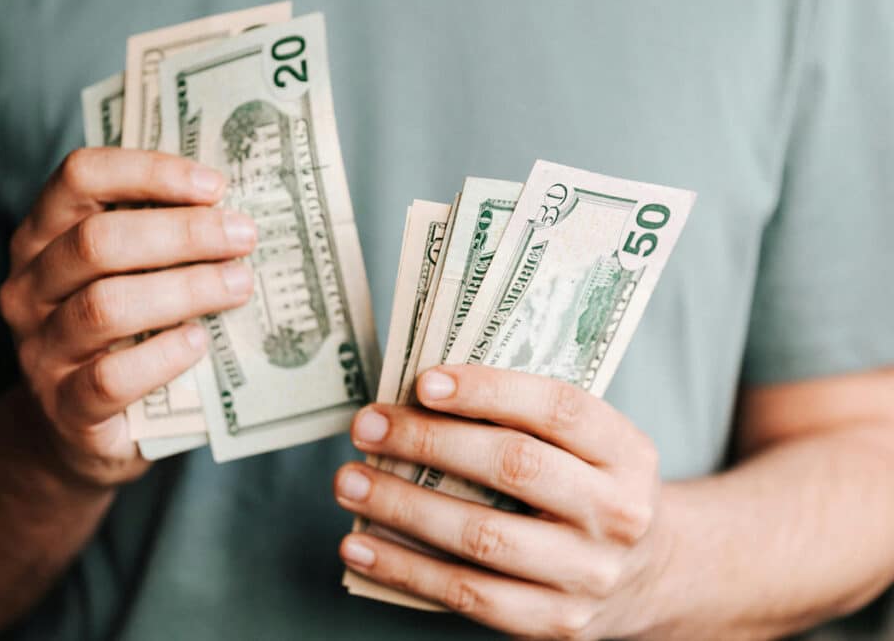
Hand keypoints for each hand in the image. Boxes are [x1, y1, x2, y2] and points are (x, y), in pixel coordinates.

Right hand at [0, 148, 256, 486]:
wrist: (79, 434)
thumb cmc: (121, 337)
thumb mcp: (129, 277)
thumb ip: (162, 240)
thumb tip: (237, 212)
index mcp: (43, 237)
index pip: (80, 177)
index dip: (149, 172)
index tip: (215, 186)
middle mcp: (29, 287)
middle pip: (97, 242)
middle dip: (182, 233)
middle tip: (243, 238)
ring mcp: (41, 350)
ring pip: (104, 307)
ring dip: (183, 290)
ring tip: (239, 286)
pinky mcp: (65, 408)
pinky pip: (110, 378)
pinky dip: (162, 357)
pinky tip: (199, 343)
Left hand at [335, 364, 669, 639]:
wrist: (651, 576)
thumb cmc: (591, 488)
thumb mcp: (590, 446)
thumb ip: (527, 419)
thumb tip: (418, 397)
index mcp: (627, 452)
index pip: (558, 409)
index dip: (488, 390)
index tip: (423, 382)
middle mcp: (617, 513)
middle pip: (514, 467)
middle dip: (428, 442)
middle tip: (367, 426)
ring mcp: (587, 574)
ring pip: (482, 536)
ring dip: (402, 507)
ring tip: (348, 482)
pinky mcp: (555, 622)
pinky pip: (467, 595)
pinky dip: (404, 569)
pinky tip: (360, 546)